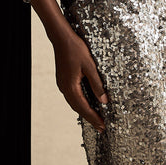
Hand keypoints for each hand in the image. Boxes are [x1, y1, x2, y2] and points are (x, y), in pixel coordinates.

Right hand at [30, 0, 108, 131]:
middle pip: (78, 108)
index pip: (84, 108)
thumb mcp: (90, 66)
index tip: (103, 127)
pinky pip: (72, 96)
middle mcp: (65, 88)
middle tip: (101, 127)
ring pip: (74, 103)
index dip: (94, 118)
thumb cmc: (75, 49)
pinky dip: (80, 102)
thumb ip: (97, 84)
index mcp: (71, 87)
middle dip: (90, 118)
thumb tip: (104, 101)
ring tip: (95, 117)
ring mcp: (62, 84)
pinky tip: (87, 102)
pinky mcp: (63, 79)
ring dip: (85, 111)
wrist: (61, 37)